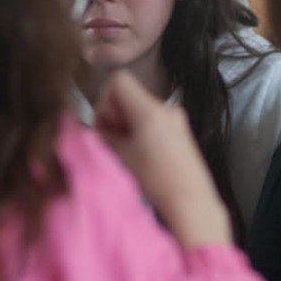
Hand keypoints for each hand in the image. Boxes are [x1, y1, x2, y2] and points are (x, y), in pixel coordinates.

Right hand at [93, 70, 230, 247]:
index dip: (105, 100)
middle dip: (115, 115)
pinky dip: (140, 131)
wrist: (191, 199)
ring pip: (139, 109)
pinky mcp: (181, 130)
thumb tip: (90, 126)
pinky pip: (152, 120)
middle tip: (115, 142)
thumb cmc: (155, 180)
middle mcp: (167, 108)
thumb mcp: (119, 156)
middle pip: (128, 95)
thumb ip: (102, 135)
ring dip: (127, 125)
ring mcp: (176, 118)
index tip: (106, 126)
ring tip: (129, 152)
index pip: (119, 80)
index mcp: (151, 110)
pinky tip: (142, 155)